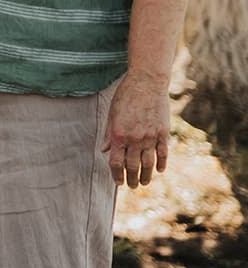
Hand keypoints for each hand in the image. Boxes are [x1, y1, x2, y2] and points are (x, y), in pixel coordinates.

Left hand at [101, 71, 169, 187]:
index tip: (118, 182)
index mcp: (119, 134)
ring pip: (148, 163)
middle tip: (133, 186)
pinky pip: (163, 153)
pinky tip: (159, 170)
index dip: (116, 175)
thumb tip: (105, 151)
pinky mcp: (163, 132)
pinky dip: (161, 164)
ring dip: (146, 176)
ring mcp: (150, 136)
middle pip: (132, 166)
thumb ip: (109, 134)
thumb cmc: (126, 95)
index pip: (116, 163)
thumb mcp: (112, 113)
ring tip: (144, 182)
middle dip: (132, 179)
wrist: (147, 81)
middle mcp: (134, 138)